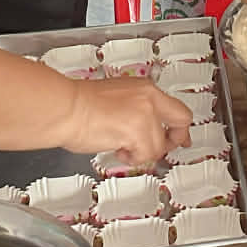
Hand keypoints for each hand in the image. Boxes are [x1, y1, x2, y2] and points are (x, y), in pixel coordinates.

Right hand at [59, 77, 192, 163]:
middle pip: (182, 120)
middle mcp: (149, 98)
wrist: (65, 108)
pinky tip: (118, 150)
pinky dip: (132, 158)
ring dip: (141, 153)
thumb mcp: (116, 98)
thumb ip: (135, 110)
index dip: (177, 125)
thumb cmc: (77, 105)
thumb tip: (140, 128)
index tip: (178, 133)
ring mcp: (145, 114)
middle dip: (176, 138)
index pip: (174, 106)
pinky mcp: (138, 132)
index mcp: (143, 88)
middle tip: (170, 147)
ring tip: (122, 147)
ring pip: (159, 145)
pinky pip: (145, 155)